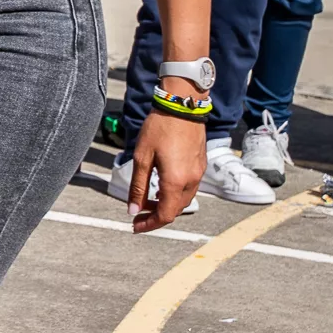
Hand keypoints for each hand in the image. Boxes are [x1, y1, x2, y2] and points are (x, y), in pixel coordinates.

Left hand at [123, 115, 205, 232]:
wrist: (182, 106)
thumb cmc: (159, 129)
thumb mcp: (142, 158)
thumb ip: (137, 186)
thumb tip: (132, 210)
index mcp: (176, 181)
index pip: (166, 214)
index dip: (150, 224)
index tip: (135, 226)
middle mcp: (192, 180)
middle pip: (175, 209)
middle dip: (156, 215)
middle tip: (137, 212)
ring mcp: (198, 173)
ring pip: (183, 200)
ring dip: (165, 204)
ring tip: (146, 200)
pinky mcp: (200, 165)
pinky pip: (189, 188)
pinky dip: (174, 194)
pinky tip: (160, 187)